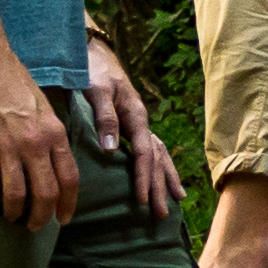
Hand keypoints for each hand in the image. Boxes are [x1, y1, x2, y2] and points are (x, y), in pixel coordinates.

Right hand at [0, 47, 76, 224]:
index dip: (68, 205)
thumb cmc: (14, 83)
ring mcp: (7, 147)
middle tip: (32, 226)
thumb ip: (51, 137)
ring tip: (8, 216)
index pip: (70, 179)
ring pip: (16, 196)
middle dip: (40, 217)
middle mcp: (35, 143)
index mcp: (54, 134)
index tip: (62, 220)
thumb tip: (54, 166)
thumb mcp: (45, 110)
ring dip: (13, 213)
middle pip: (46, 194)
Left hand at [83, 31, 181, 220]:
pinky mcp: (133, 125)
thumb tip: (112, 151)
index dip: (143, 177)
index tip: (141, 199)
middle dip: (159, 186)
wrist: (93, 52)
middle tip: (160, 214)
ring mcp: (140, 124)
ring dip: (165, 179)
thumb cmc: (93, 70)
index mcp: (135, 115)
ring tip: (174, 202)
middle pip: (156, 159)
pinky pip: (153, 150)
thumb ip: (105, 119)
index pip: (144, 153)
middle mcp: (142, 122)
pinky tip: (165, 179)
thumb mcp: (96, 90)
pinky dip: (161, 167)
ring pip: (159, 155)